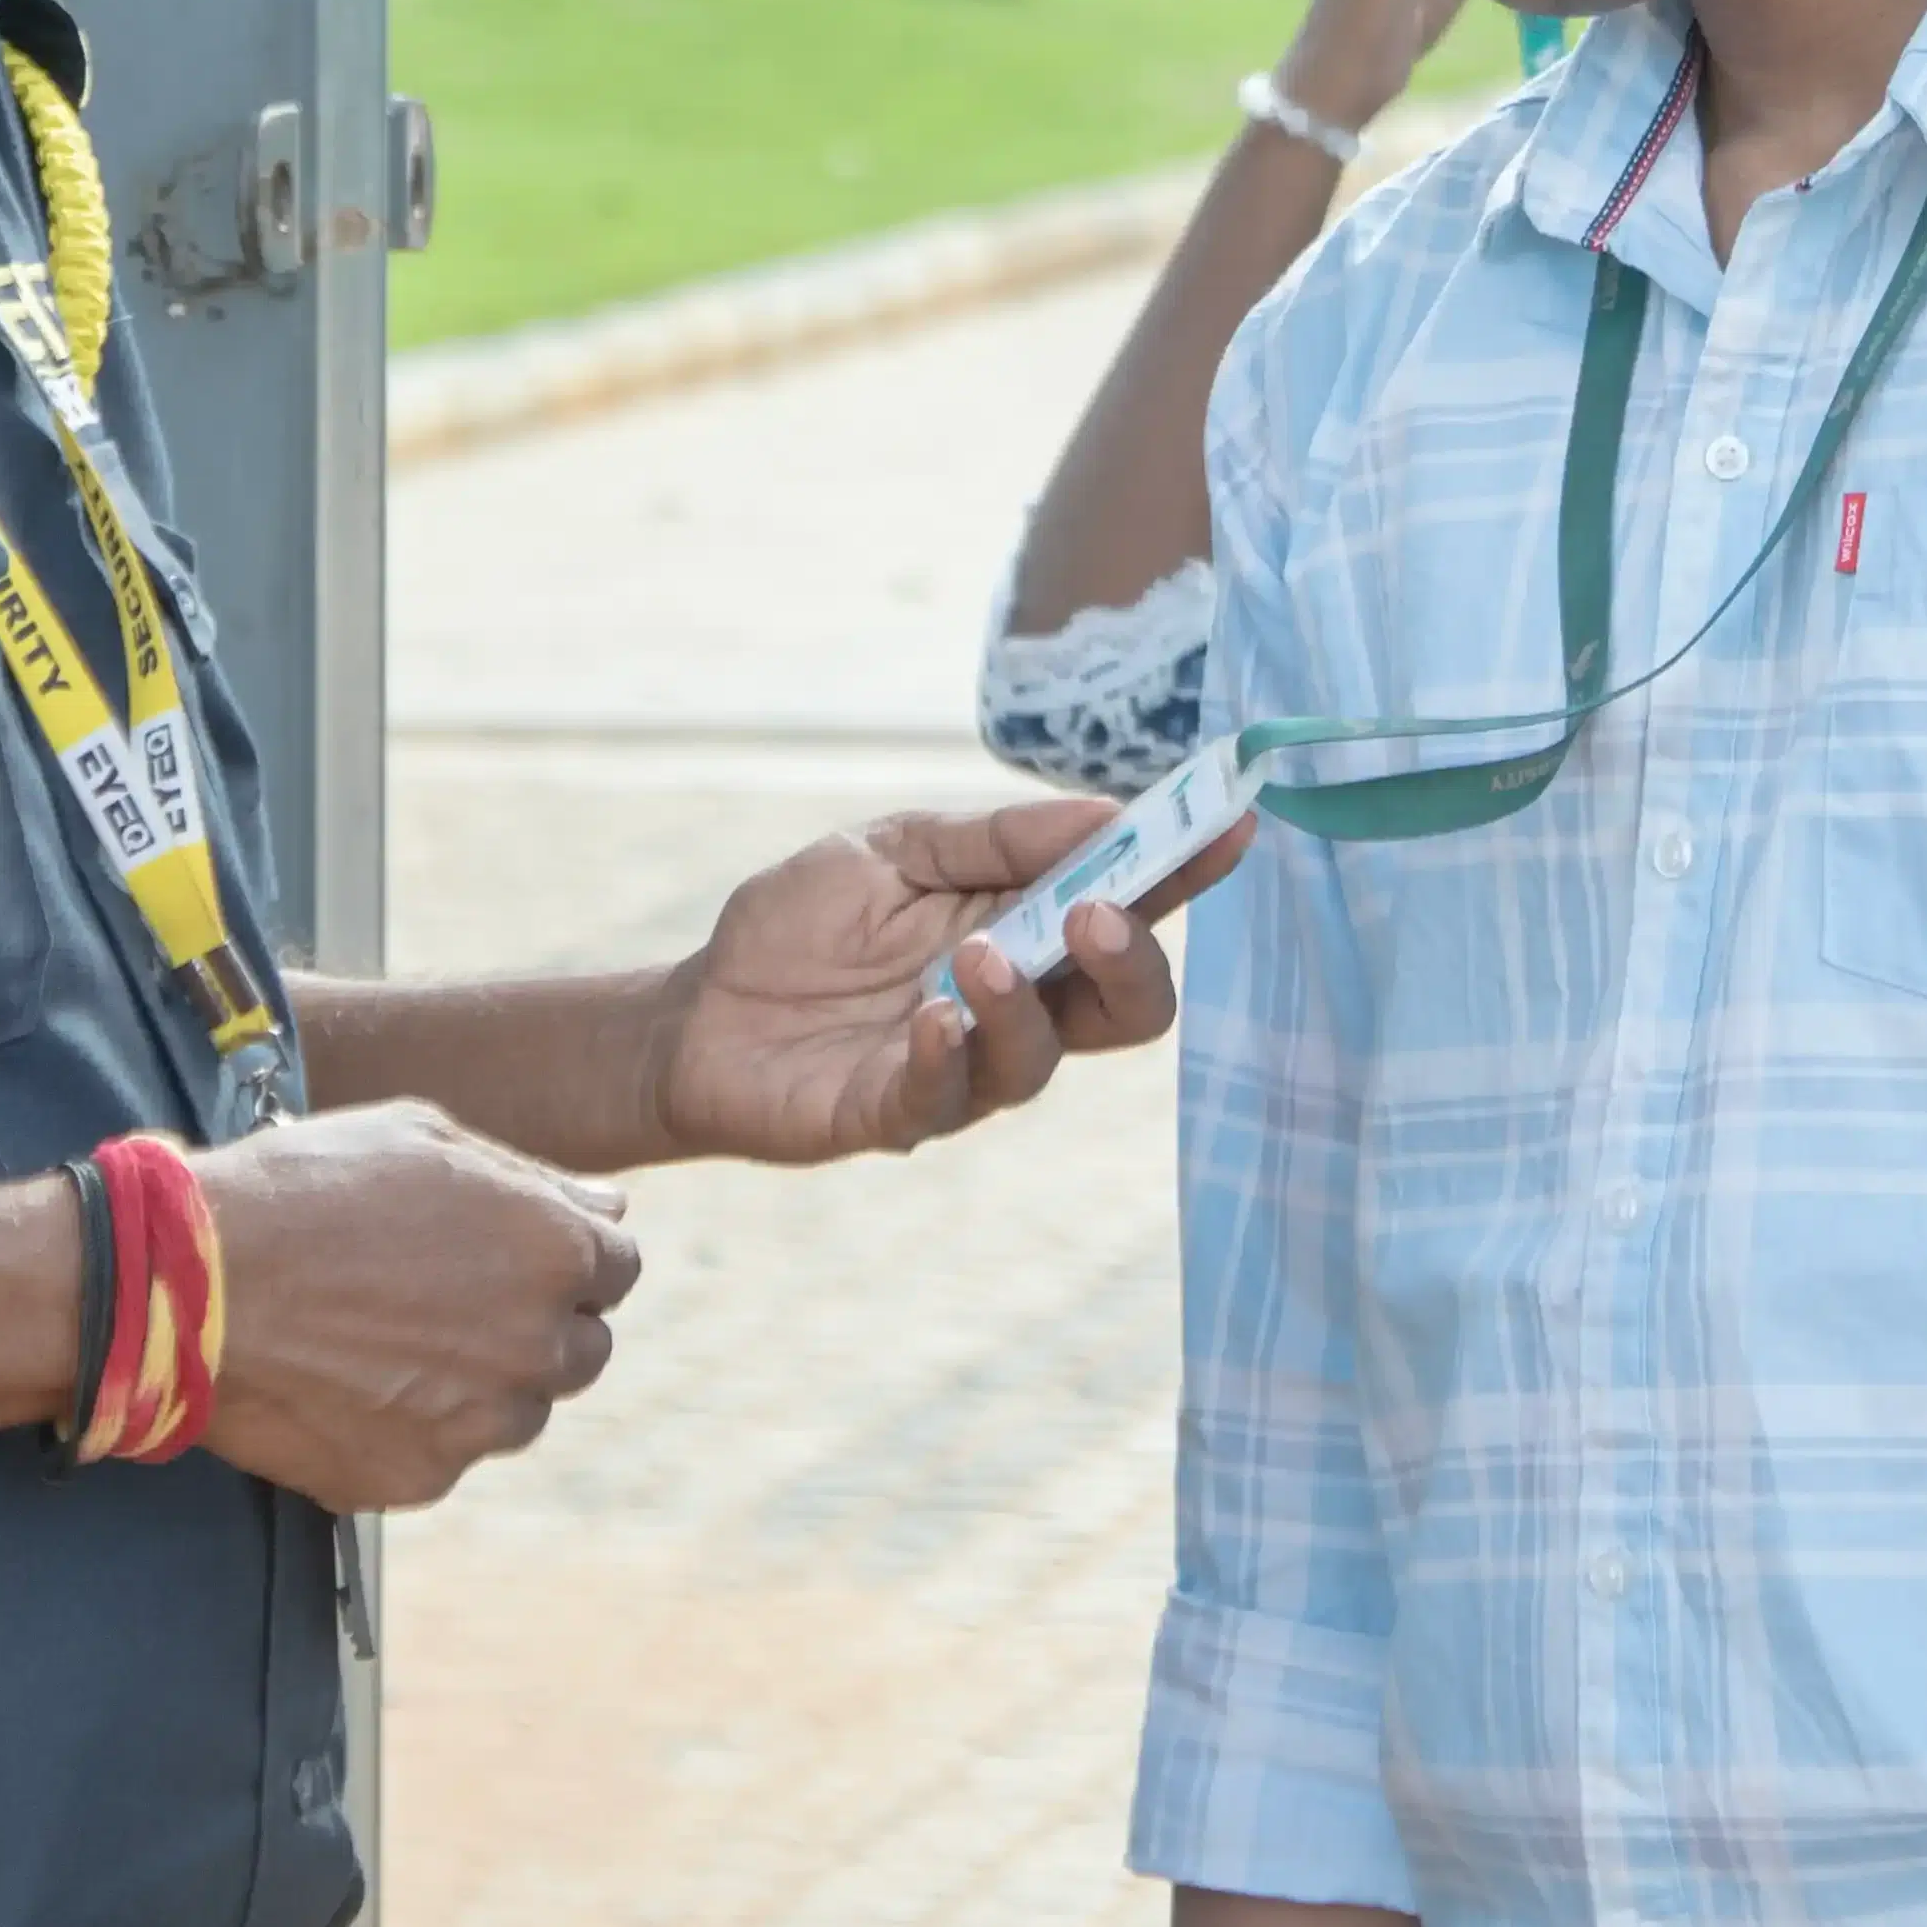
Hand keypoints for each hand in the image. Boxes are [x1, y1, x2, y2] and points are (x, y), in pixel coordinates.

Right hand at [185, 1100, 643, 1514]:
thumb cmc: (308, 1187)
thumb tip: (606, 1209)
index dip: (568, 1258)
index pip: (618, 1269)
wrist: (196, 1283)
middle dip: (537, 1325)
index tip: (512, 1253)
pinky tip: (352, 1383)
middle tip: (450, 1300)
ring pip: (517, 1411)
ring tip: (390, 1340)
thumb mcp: (427, 1138)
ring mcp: (479, 1423)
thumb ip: (534, 1181)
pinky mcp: (418, 1477)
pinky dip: (414, 1428)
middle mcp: (537, 1347)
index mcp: (555, 1253)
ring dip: (481, 1383)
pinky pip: (444, 1455)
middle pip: (581, 1350)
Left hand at [641, 796, 1226, 1167]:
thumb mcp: (897, 847)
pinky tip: (927, 1015)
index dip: (1187, 872)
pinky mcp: (895, 1114)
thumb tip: (1107, 812)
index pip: (1132, 907)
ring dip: (1023, 1004)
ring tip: (976, 956)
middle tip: (1100, 912)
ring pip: (1045, 1059)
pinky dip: (945, 1054)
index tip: (1231, 827)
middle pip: (1128, 1010)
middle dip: (1134, 961)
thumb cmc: (801, 925)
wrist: (695, 1010)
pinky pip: (944, 1096)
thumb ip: (997, 839)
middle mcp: (1017, 1008)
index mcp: (1029, 930)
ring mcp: (963, 1068)